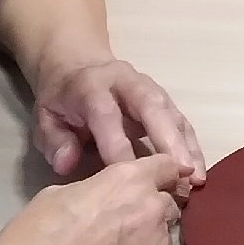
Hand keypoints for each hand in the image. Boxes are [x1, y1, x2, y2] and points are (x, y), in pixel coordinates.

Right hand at [0, 153, 184, 244]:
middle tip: (120, 226)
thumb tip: (102, 200)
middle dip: (150, 210)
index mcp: (130, 180)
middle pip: (167, 204)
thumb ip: (95, 191)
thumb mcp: (59, 195)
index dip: (160, 174)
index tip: (154, 183)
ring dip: (146, 241)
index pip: (167, 167)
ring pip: (162, 239)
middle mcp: (153, 211)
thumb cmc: (35, 239)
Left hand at [31, 55, 207, 181]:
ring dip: (187, 146)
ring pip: (172, 114)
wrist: (79, 65)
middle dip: (167, 140)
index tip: (129, 180)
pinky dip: (192, 147)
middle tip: (181, 173)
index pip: (107, 115)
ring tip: (196, 179)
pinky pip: (182, 122)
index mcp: (92, 86)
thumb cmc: (62, 99)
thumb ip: (54, 139)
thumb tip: (67, 164)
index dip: (117, 145)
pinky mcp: (164, 102)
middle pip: (151, 107)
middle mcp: (127, 83)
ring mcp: (150, 90)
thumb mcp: (45, 115)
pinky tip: (198, 173)